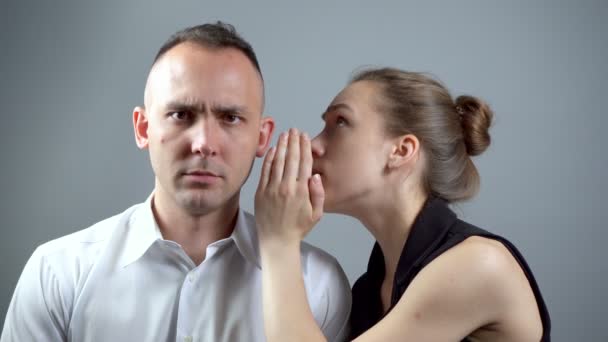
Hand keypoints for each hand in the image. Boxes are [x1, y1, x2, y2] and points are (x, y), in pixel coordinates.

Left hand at [254, 128, 323, 245]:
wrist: (277, 241)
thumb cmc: (297, 228)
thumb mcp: (316, 214)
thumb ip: (318, 194)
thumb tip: (315, 175)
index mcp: (302, 192)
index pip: (304, 163)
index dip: (305, 148)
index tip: (305, 137)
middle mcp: (287, 188)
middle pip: (291, 159)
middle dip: (294, 142)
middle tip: (294, 130)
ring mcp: (272, 189)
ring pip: (278, 162)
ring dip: (282, 146)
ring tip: (285, 135)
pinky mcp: (261, 192)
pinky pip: (266, 171)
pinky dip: (270, 159)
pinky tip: (274, 149)